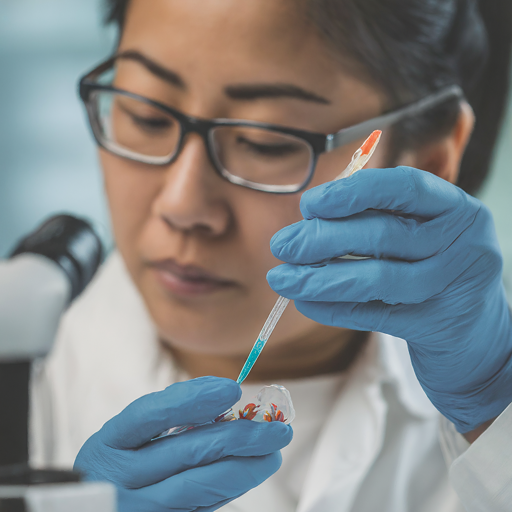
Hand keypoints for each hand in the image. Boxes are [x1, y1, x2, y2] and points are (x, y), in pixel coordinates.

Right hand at [74, 376, 292, 511]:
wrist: (95, 511)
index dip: (192, 398)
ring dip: (243, 468)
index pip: (151, 414)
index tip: (232, 389)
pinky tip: (247, 475)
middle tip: (276, 430)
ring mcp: (135, 509)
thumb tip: (226, 396)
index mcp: (110, 443)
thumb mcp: (130, 435)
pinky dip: (228, 491)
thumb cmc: (121, 464)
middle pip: (185, 452)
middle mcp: (118, 478)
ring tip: (272, 454)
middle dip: (239, 438)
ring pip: (197, 488)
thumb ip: (170, 415)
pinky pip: (199, 509)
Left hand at [267, 166, 511, 433]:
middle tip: (281, 245)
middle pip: (383, 235)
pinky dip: (333, 308)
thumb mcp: (417, 234)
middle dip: (322, 239)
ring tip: (281, 279)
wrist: (474, 333)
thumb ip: (374, 220)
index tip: (309, 204)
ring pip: (376, 279)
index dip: (352, 193)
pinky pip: (374, 315)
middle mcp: (462, 242)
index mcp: (455, 208)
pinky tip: (305, 302)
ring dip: (319, 279)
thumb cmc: (432, 269)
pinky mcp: (435, 326)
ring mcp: (452, 287)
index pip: (403, 187)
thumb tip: (307, 222)